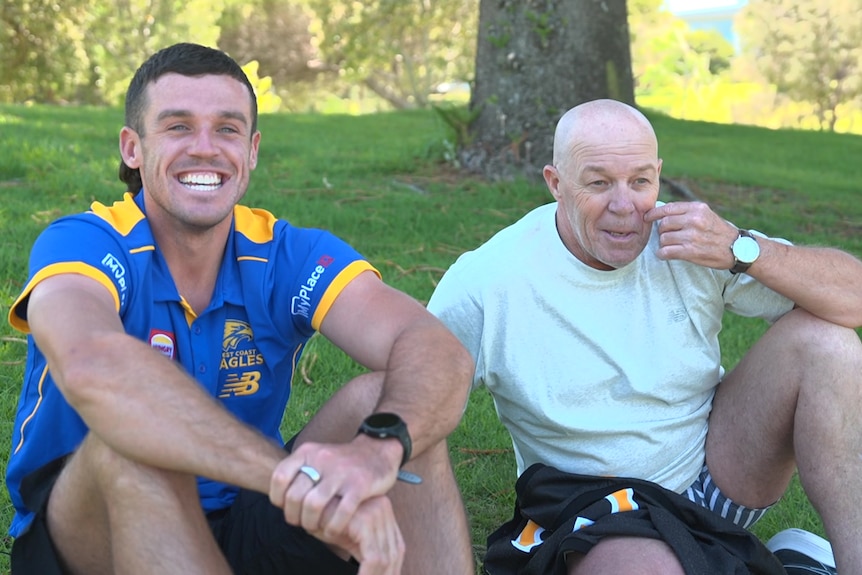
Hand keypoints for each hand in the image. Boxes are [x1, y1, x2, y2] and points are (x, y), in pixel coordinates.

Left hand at [268, 435, 400, 540]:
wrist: (378, 450)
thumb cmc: (342, 462)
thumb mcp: (317, 457)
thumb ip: (299, 472)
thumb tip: (279, 499)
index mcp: (308, 452)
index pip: (279, 477)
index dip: (277, 498)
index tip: (285, 508)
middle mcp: (322, 459)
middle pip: (294, 496)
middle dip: (294, 516)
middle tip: (301, 523)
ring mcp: (342, 472)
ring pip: (313, 505)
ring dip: (310, 523)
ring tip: (315, 528)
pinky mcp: (360, 484)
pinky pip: (341, 512)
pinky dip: (333, 527)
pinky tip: (333, 531)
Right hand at [314, 494, 404, 574]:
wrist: (304, 505)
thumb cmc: (324, 520)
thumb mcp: (350, 536)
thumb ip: (367, 549)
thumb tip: (384, 571)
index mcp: (384, 511)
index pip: (396, 550)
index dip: (391, 572)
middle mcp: (384, 508)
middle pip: (393, 555)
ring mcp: (376, 513)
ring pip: (384, 560)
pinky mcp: (366, 521)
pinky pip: (373, 558)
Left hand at [644, 201, 738, 268]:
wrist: (738, 248)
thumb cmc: (718, 231)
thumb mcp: (706, 214)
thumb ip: (686, 212)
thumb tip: (661, 212)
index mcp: (697, 208)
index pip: (668, 208)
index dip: (654, 213)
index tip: (647, 217)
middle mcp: (694, 220)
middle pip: (664, 224)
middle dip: (662, 231)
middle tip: (667, 235)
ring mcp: (692, 236)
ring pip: (663, 238)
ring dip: (663, 243)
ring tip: (670, 245)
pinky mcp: (690, 251)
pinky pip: (666, 252)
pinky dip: (662, 254)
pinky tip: (665, 254)